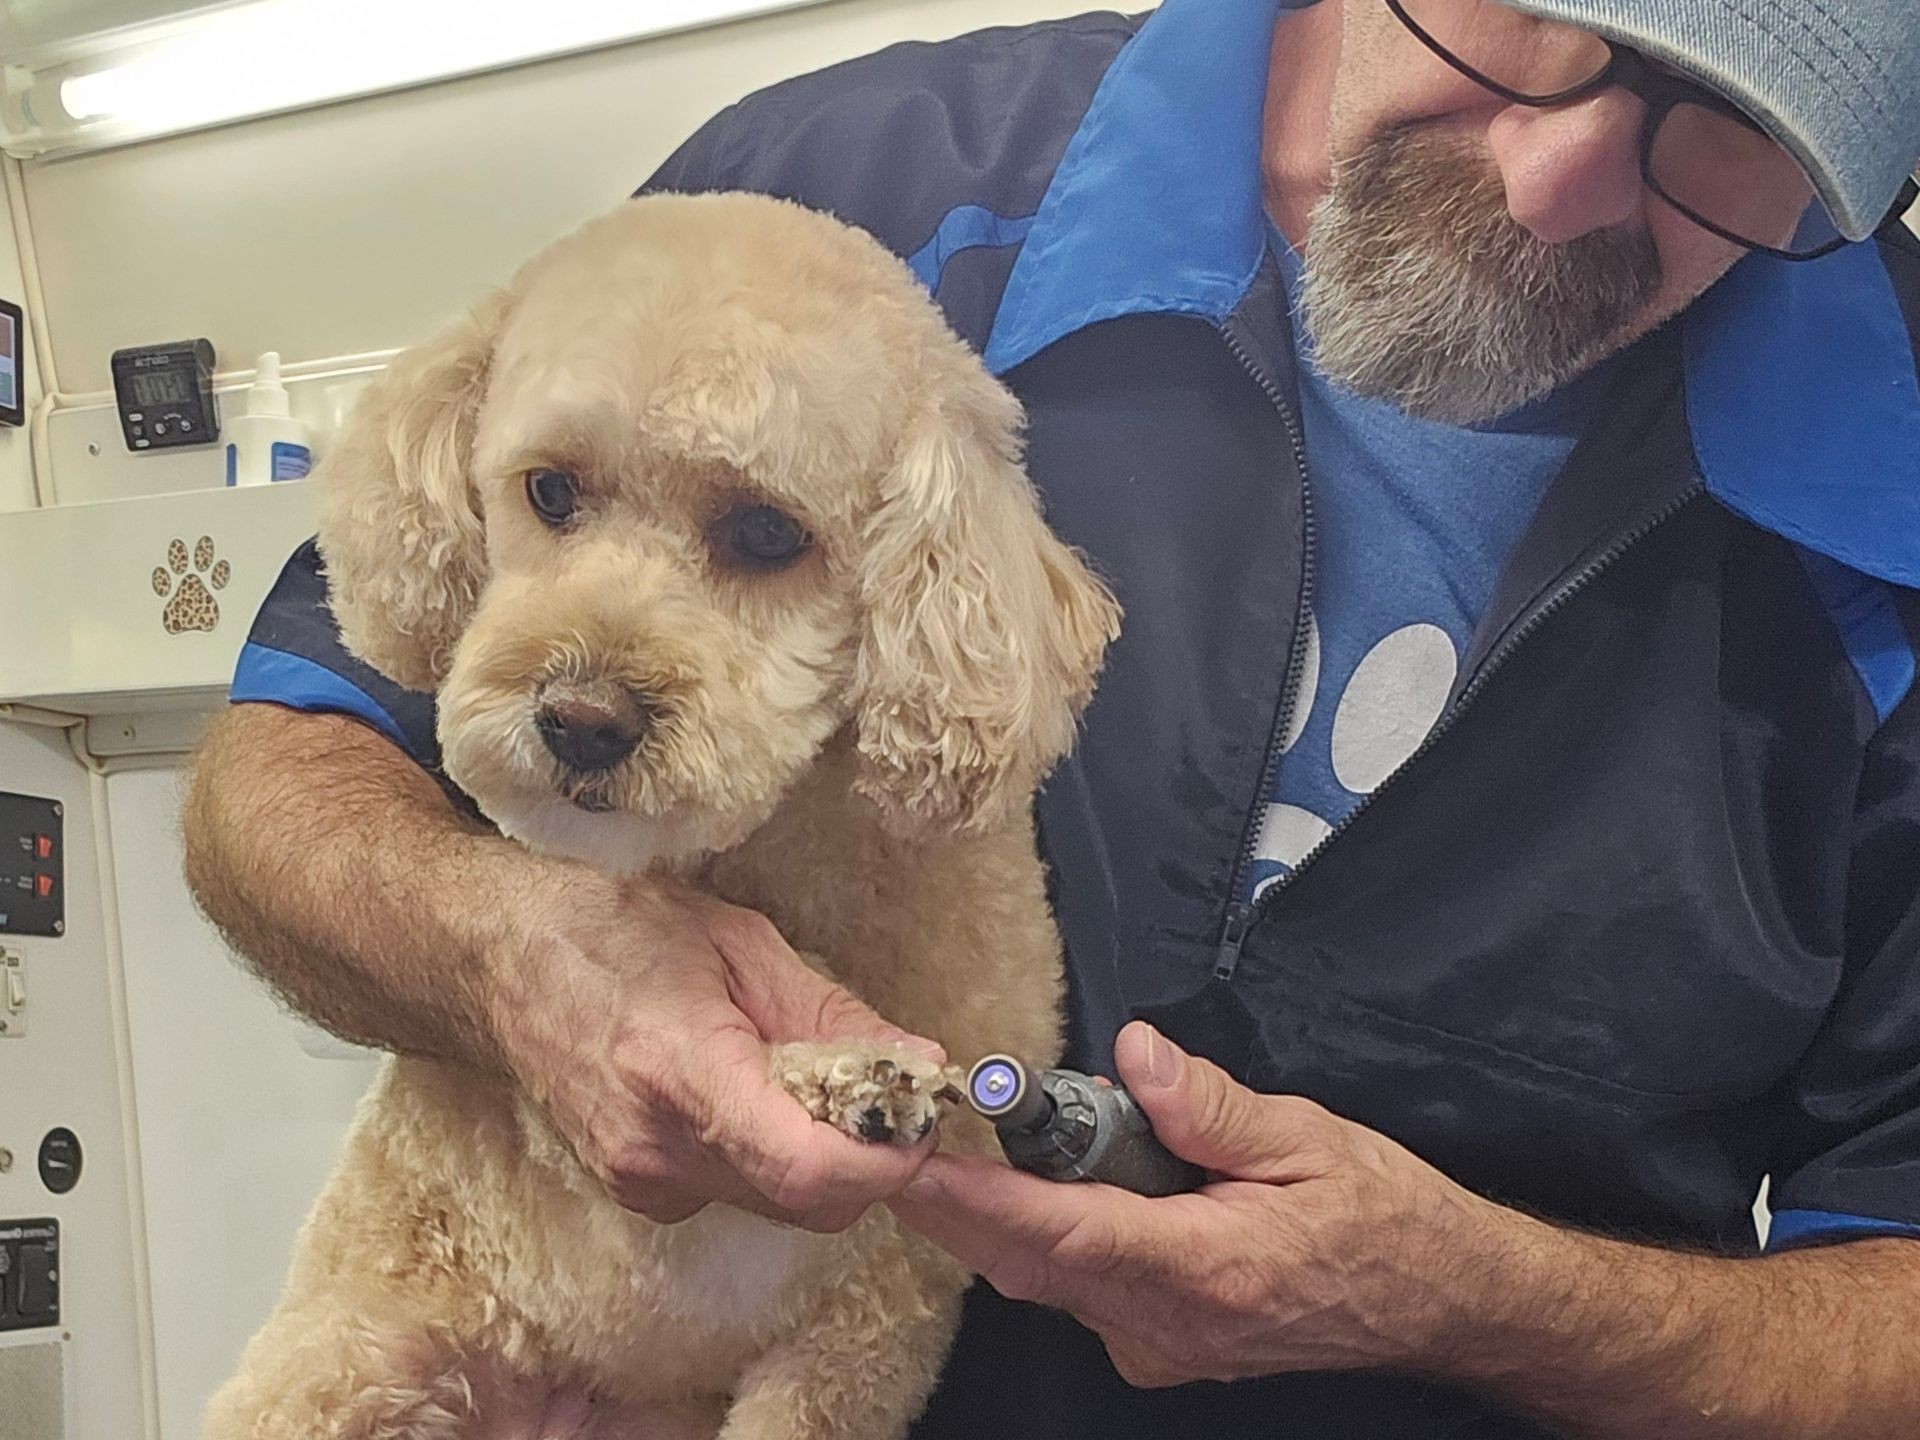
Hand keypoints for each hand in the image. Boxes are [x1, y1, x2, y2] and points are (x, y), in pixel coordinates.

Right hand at [481, 864, 943, 1231]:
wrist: (504, 959)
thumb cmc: (617, 931)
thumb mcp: (743, 944)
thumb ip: (836, 1016)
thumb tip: (920, 1065)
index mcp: (685, 1071)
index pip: (808, 1167)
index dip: (886, 1159)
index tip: (921, 1120)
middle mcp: (657, 1148)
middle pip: (809, 1202)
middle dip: (868, 1158)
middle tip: (886, 1092)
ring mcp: (641, 1180)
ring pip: (780, 1203)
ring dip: (822, 1156)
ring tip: (810, 1076)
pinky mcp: (638, 1191)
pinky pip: (739, 1192)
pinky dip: (773, 1156)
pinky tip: (756, 1093)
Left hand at [888, 1020, 1504, 1385]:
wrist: (1439, 1299)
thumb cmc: (1383, 1216)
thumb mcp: (1309, 1138)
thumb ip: (1209, 1104)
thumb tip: (1133, 1054)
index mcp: (1207, 1268)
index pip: (1063, 1234)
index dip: (976, 1202)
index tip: (909, 1166)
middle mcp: (1169, 1324)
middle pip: (1032, 1260)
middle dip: (974, 1194)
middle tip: (942, 1123)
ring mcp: (1162, 1346)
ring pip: (1049, 1276)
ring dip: (1023, 1206)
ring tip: (1047, 1132)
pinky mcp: (1161, 1346)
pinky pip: (1080, 1288)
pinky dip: (1061, 1231)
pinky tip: (1093, 1180)